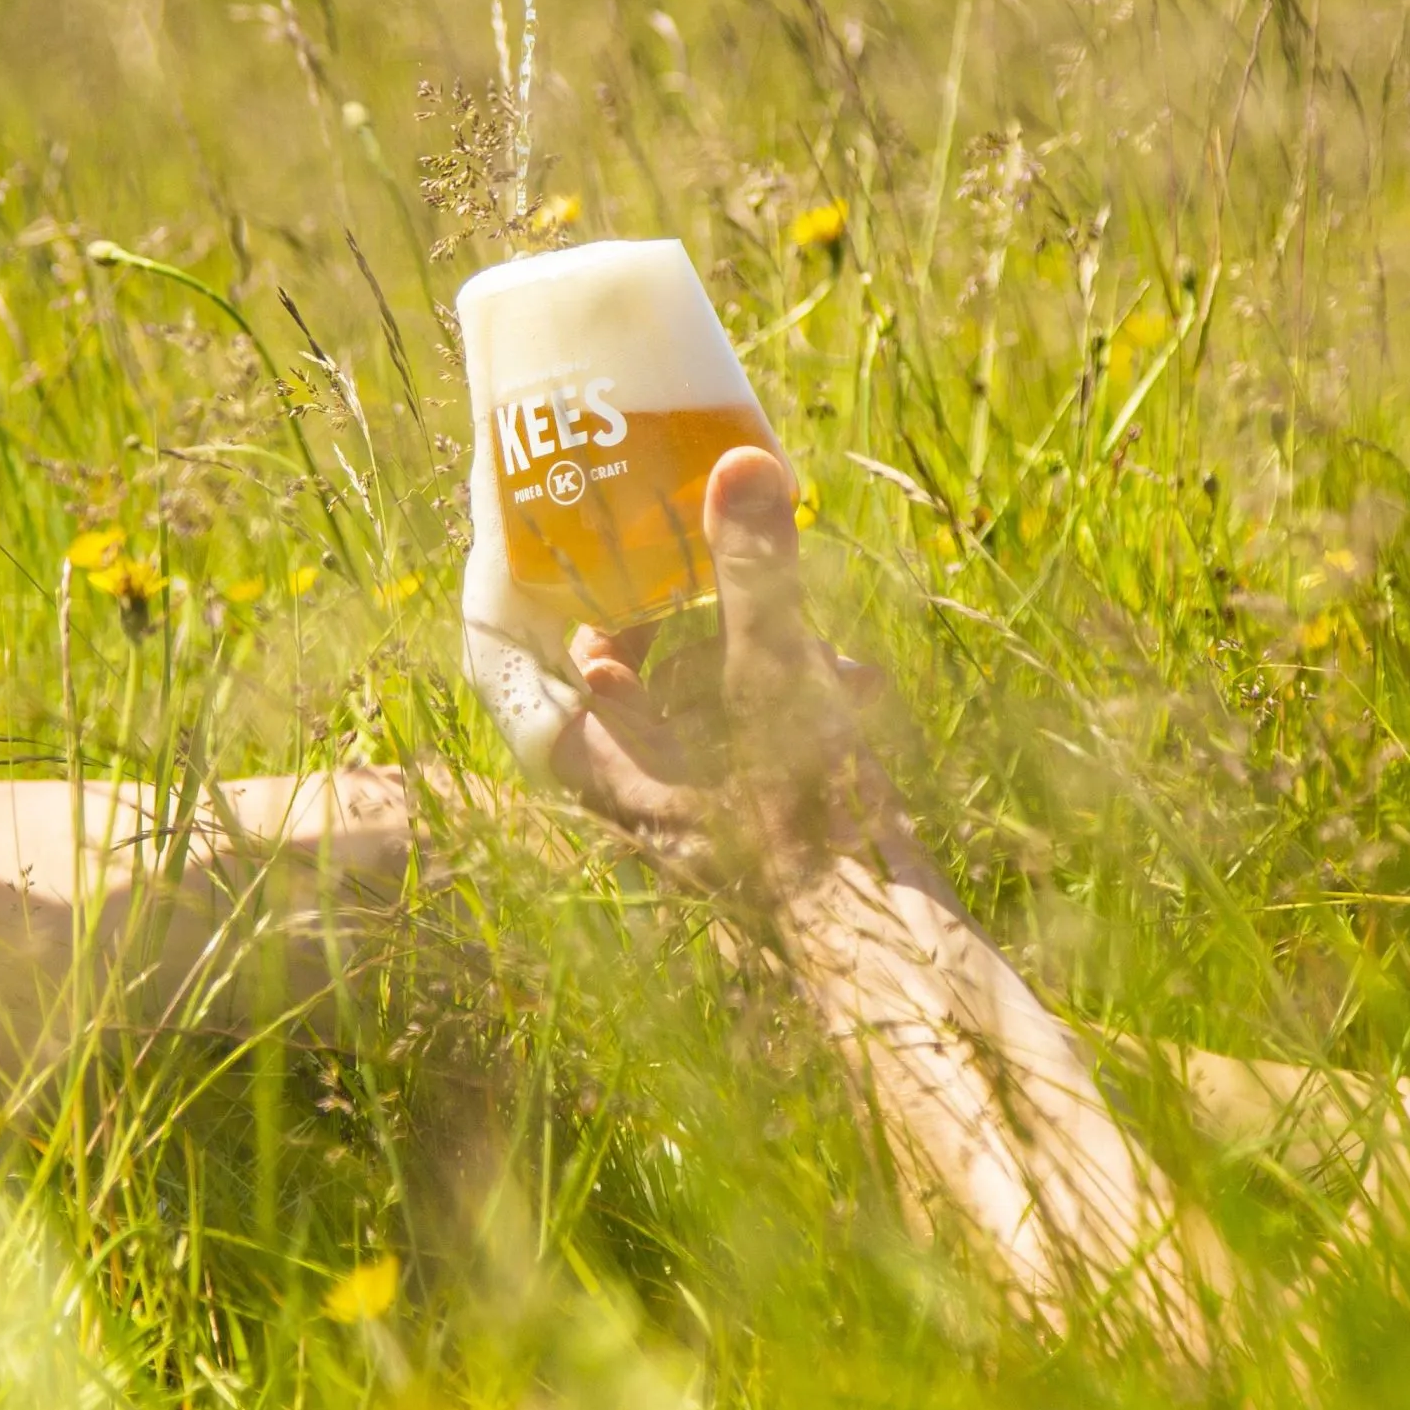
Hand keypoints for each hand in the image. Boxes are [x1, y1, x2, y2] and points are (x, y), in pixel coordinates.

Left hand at [465, 446, 890, 886]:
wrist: (888, 949)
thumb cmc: (802, 828)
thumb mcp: (773, 681)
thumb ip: (755, 575)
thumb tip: (743, 460)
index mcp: (597, 756)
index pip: (521, 654)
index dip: (526, 579)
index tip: (548, 509)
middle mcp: (635, 775)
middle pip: (620, 657)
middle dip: (669, 594)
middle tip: (684, 520)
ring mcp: (703, 791)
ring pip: (703, 682)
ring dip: (758, 637)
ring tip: (805, 621)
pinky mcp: (766, 801)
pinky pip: (763, 716)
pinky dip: (804, 686)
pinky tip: (858, 680)